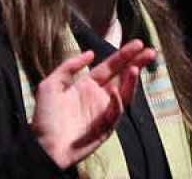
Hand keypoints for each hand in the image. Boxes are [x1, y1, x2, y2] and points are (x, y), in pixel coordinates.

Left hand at [32, 40, 155, 168]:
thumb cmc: (44, 118)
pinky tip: (114, 92)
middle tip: (150, 52)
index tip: (138, 43)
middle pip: (122, 76)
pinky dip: (117, 102)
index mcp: (87, 85)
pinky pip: (115, 112)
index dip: (124, 54)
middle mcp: (99, 96)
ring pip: (124, 93)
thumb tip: (91, 53)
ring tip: (135, 67)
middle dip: (137, 63)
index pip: (111, 66)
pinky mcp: (105, 128)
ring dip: (131, 80)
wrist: (41, 148)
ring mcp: (103, 112)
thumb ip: (69, 65)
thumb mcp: (51, 85)